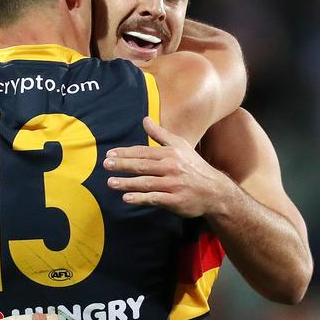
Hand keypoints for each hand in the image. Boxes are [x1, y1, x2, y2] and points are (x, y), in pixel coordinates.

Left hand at [103, 117, 230, 216]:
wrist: (214, 191)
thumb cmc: (194, 167)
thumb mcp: (180, 146)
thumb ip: (160, 134)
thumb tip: (144, 119)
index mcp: (170, 153)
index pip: (143, 152)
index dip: (125, 153)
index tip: (109, 154)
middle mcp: (171, 168)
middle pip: (142, 166)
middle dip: (123, 165)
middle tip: (105, 165)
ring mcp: (173, 185)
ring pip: (146, 182)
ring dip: (127, 183)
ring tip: (111, 183)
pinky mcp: (175, 200)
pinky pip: (154, 199)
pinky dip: (140, 198)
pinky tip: (127, 199)